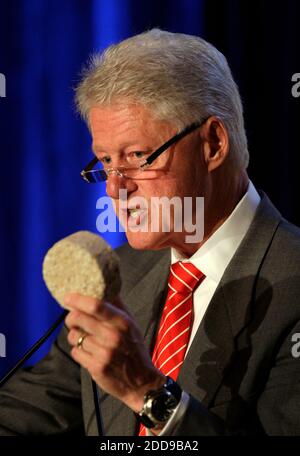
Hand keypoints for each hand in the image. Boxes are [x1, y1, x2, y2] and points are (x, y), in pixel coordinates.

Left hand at [64, 293, 164, 412]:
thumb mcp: (132, 325)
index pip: (96, 306)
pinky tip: (89, 353)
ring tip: (86, 339)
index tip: (68, 297)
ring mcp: (104, 353)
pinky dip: (79, 351)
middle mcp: (113, 336)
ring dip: (76, 336)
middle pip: (78, 319)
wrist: (142, 382)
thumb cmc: (135, 350)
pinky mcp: (96, 368)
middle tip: (74, 319)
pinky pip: (76, 352)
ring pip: (74, 336)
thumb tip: (106, 287)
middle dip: (71, 317)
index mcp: (122, 323)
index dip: (78, 299)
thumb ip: (118, 306)